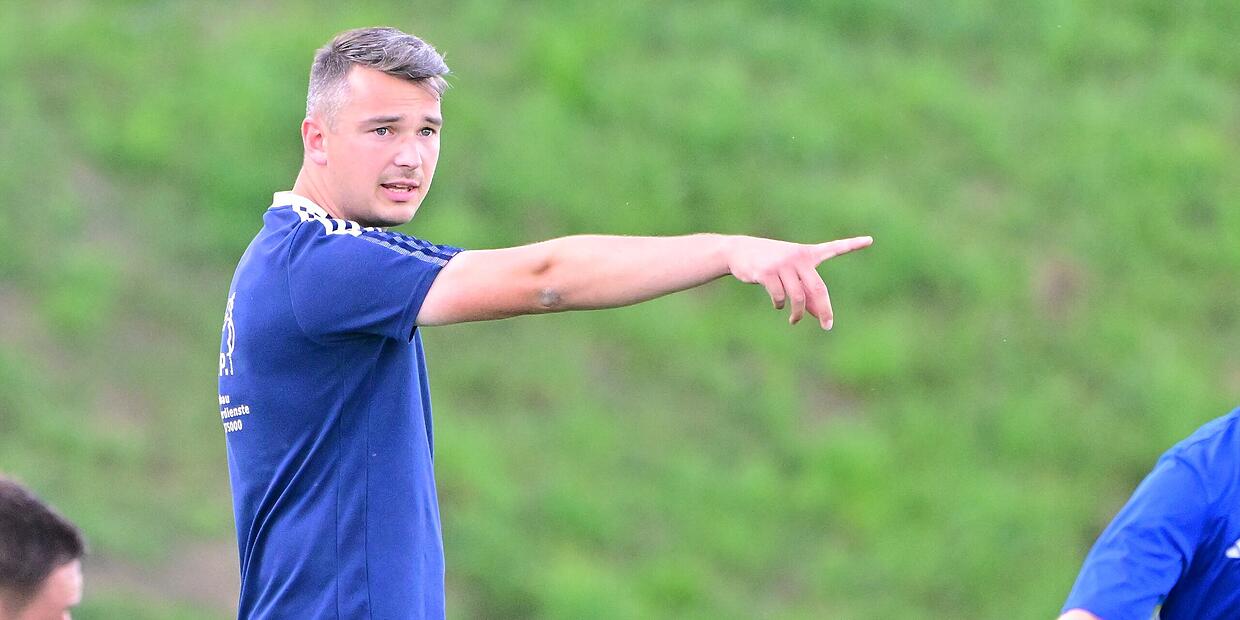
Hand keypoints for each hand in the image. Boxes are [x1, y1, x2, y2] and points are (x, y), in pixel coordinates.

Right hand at [726, 235, 872, 329]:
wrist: (739, 251)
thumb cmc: (770, 263)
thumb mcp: (791, 275)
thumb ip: (807, 292)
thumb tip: (819, 315)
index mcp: (807, 254)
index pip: (833, 248)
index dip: (852, 245)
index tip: (870, 240)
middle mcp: (798, 257)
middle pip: (818, 289)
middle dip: (825, 310)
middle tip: (827, 326)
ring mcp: (783, 264)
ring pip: (798, 297)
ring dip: (798, 313)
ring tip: (794, 320)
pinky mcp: (767, 272)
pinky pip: (779, 296)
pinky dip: (779, 305)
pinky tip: (777, 304)